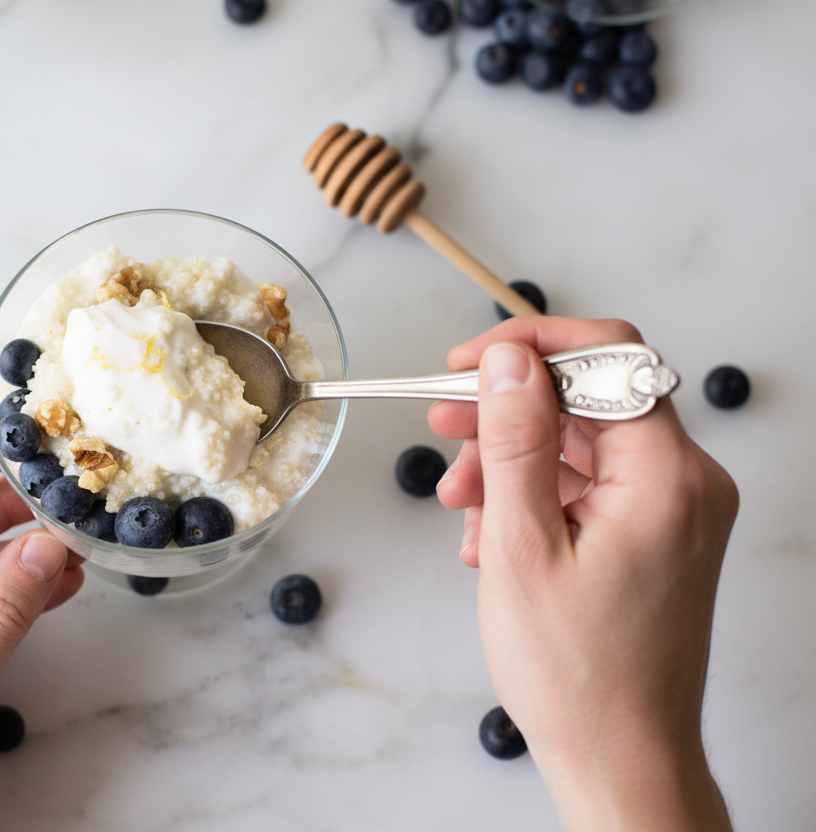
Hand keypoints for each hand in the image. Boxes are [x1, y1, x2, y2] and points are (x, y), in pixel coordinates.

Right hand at [429, 317, 735, 830]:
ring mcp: (673, 510)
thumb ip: (515, 441)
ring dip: (511, 461)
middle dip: (507, 411)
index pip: (608, 359)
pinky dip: (534, 495)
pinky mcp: (655, 533)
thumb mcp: (521, 545)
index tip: (467, 364)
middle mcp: (686, 483)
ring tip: (459, 503)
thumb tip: (507, 361)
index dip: (530, 348)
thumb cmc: (577, 673)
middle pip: (588, 400)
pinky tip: (490, 533)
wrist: (620, 755)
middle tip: (444, 426)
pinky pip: (588, 486)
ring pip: (580, 444)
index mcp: (667, 478)